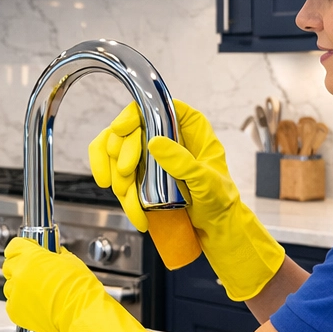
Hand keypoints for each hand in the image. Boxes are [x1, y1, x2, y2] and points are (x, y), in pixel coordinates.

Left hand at [1, 237, 146, 331]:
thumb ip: (55, 256)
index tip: (28, 251)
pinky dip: (21, 304)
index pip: (15, 246)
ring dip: (21, 286)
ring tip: (38, 291)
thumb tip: (54, 257)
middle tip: (35, 272)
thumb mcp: (70, 261)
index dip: (22, 248)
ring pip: (11, 286)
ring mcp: (15, 293)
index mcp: (30, 256)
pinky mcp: (15, 311)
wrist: (80, 313)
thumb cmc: (79, 288)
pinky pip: (13, 303)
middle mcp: (19, 273)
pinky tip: (36, 304)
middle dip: (20, 267)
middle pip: (10, 265)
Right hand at [90, 101, 284, 301]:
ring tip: (130, 197)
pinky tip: (128, 205)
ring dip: (116, 175)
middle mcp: (164, 135)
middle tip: (125, 172)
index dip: (132, 114)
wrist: (215, 225)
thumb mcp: (206, 181)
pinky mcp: (139, 173)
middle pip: (127, 129)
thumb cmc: (219, 199)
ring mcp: (148, 154)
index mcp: (187, 125)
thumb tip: (155, 143)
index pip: (153, 106)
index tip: (121, 130)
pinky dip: (114, 187)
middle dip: (120, 151)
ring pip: (113, 151)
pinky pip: (113, 171)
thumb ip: (183, 162)